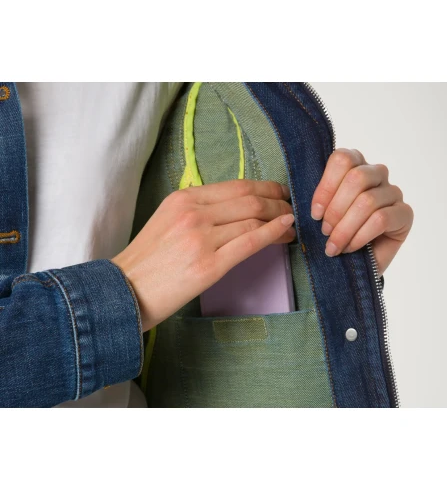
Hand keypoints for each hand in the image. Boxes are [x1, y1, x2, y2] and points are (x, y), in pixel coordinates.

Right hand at [113, 180, 294, 330]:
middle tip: (291, 209)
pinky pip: (249, 243)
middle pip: (249, 200)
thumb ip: (197, 209)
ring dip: (279, 220)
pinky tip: (286, 231)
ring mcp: (201, 239)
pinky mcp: (208, 266)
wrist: (125, 291)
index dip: (265, 187)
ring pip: (253, 220)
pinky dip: (272, 233)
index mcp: (183, 198)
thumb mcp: (167, 220)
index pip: (237, 186)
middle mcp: (193, 213)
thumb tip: (235, 208)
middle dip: (278, 202)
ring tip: (291, 226)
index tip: (279, 192)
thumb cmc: (148, 260)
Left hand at [311, 148, 412, 275]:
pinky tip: (350, 247)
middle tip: (325, 231)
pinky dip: (360, 236)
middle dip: (335, 210)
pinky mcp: (404, 213)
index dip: (326, 187)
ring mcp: (393, 192)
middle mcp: (377, 173)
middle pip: (356, 178)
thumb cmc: (336, 233)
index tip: (315, 214)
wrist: (354, 263)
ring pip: (367, 201)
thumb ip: (318, 197)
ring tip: (334, 245)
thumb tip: (298, 192)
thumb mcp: (322, 212)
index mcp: (355, 165)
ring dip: (345, 228)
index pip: (343, 159)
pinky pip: (381, 219)